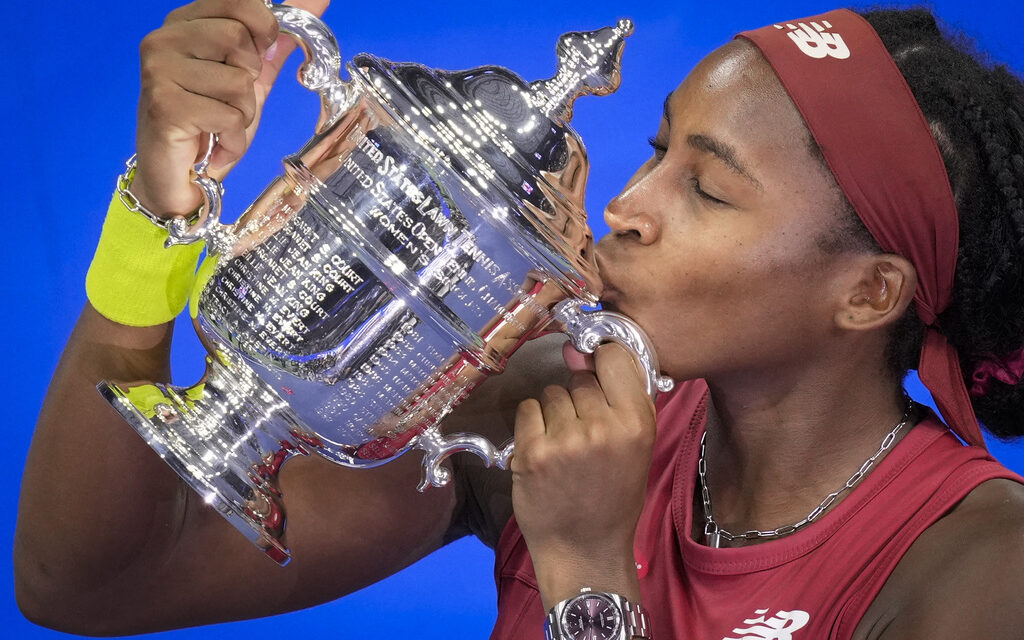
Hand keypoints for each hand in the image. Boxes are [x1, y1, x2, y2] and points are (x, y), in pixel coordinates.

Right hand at [131, 0, 329, 215]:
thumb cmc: (212, 124)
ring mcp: (158, 70)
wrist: (181, 177)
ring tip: (219, 125)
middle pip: (239, 39)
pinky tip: (214, 144)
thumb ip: (277, 40)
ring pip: (238, 82)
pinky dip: (233, 139)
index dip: (262, 31)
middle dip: (249, 80)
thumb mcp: (251, 77)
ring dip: (242, 113)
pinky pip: (229, 116)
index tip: (255, 59)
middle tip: (227, 101)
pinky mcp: (164, 105)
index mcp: (185, 23)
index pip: (239, 1)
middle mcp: (164, 39)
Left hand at [510, 341, 655, 607]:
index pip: (615, 358)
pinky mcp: (531, 451)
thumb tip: (588, 352)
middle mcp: (602, 427)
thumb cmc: (614, 498)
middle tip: (583, 434)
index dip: (603, 361)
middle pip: (580, 379)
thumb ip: (624, 400)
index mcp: (636, 424)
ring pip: (552, 392)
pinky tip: (544, 450)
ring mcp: (564, 439)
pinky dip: (532, 425)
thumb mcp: (639, 448)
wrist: (585, 550)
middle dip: (578, 399)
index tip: (597, 371)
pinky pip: (528, 409)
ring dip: (553, 413)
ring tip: (564, 447)